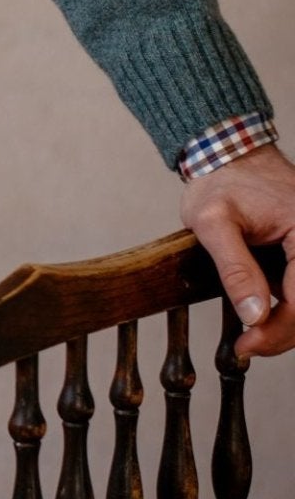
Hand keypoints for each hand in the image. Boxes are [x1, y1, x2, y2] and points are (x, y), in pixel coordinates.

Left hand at [180, 144, 294, 359]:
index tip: (247, 346)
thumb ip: (235, 269)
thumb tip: (255, 316)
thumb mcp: (212, 221)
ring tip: (251, 335)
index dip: (277, 331)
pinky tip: (260, 313)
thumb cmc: (219, 181)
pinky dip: (287, 307)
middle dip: (282, 333)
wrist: (226, 151)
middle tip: (247, 346)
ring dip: (286, 324)